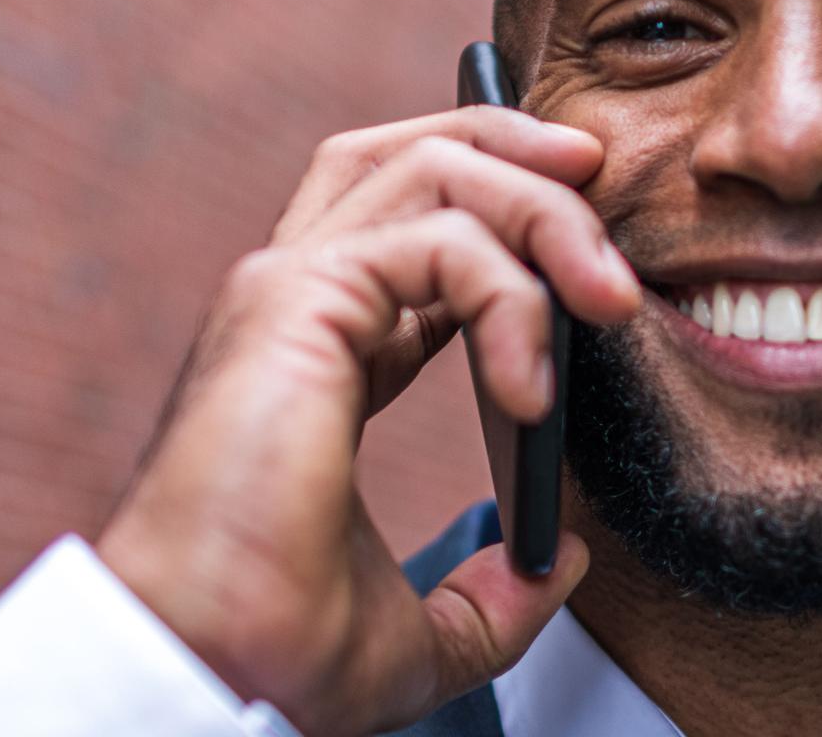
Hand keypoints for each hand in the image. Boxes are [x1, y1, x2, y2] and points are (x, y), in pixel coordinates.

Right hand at [100, 107, 644, 735]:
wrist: (211, 669)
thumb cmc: (276, 650)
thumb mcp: (422, 635)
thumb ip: (491, 597)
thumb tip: (563, 563)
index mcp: (322, 351)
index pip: (417, 222)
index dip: (512, 214)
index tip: (595, 267)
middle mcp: (298, 298)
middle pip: (416, 152)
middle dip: (525, 153)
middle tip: (608, 203)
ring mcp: (289, 287)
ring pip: (434, 166)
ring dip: (544, 211)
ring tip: (611, 299)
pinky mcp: (295, 300)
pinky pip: (438, 241)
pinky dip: (510, 294)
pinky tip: (533, 391)